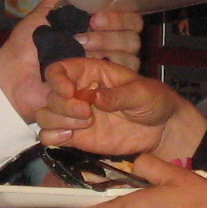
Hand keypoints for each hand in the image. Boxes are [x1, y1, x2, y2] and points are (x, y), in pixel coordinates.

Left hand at [0, 0, 143, 121]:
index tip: (94, 18)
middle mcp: (106, 49)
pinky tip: (84, 69)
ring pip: (130, 58)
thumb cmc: (26, 46)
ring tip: (79, 51)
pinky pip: (120, 82)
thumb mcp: (44, 13)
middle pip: (132, 39)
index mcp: (97, 30)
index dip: (118, 17)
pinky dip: (105, 71)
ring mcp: (106, 71)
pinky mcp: (101, 92)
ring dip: (107, 50)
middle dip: (109, 35)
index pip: (129, 19)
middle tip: (81, 38)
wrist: (13, 76)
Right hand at [37, 57, 206, 160]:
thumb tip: (96, 97)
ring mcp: (74, 116)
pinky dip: (52, 137)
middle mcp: (77, 93)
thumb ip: (119, 95)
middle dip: (64, 105)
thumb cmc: (153, 101)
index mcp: (91, 73)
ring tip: (85, 124)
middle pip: (50, 95)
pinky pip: (49, 136)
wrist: (161, 130)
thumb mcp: (142, 93)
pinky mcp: (75, 137)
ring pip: (45, 115)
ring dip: (58, 120)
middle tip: (87, 114)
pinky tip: (70, 137)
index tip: (69, 92)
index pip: (59, 70)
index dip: (57, 79)